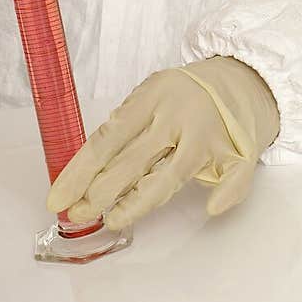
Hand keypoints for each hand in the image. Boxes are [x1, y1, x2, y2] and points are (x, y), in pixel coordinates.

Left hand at [47, 56, 279, 230]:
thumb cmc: (184, 96)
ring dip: (139, 203)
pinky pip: (232, 177)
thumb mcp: (151, 98)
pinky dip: (224, 194)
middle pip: (132, 160)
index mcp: (151, 96)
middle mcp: (177, 114)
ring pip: (170, 176)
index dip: (80, 172)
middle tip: (77, 215)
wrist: (242, 81)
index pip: (107, 138)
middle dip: (99, 193)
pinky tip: (210, 209)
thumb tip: (84, 174)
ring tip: (113, 220)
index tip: (58, 198)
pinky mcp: (237, 151)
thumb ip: (124, 128)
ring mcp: (207, 134)